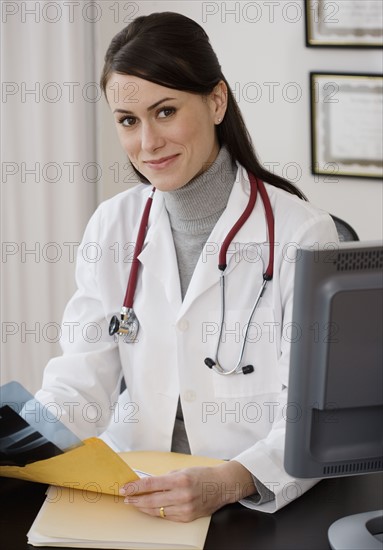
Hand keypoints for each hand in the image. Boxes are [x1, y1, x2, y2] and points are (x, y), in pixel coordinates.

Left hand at [119, 461, 256, 521]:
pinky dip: (157, 512)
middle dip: (136, 499)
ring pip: (157, 511)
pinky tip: (150, 508)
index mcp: (180, 480)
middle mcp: (182, 495)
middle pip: (151, 500)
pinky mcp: (187, 518)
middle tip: (126, 497)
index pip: (151, 484)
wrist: (221, 486)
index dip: (136, 487)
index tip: (126, 487)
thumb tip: (148, 483)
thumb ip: (165, 478)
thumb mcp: (182, 470)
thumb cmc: (203, 475)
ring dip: (143, 507)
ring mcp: (185, 509)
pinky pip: (167, 516)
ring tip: (135, 503)